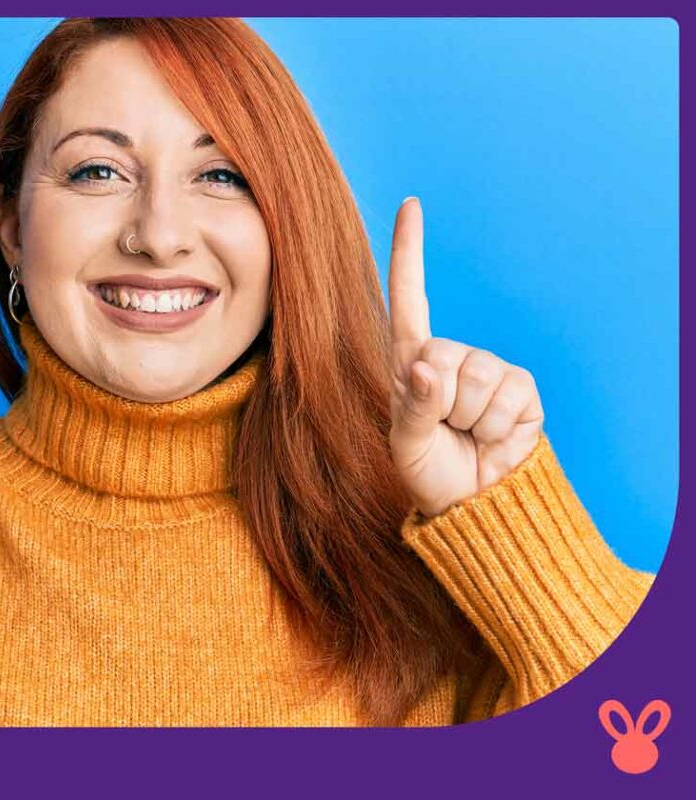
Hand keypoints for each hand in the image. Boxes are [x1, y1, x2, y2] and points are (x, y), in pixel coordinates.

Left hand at [387, 197, 543, 517]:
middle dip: (442, 402)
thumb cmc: (428, 469)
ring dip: (469, 419)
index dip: (408, 252)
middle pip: (446, 355)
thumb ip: (413, 407)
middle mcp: (451, 357)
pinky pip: (510, 397)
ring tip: (466, 435)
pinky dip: (497, 427)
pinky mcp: (522, 390)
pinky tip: (492, 437)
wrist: (471, 501)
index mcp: (410, 362)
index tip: (411, 205)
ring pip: (479, 378)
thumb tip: (426, 368)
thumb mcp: (406, 444)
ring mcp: (490, 370)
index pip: (409, 298)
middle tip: (445, 429)